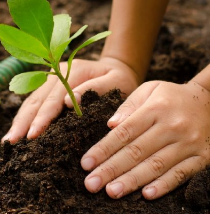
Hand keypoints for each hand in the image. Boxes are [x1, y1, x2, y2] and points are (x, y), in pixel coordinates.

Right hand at [2, 57, 138, 142]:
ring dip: (20, 120)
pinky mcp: (49, 86)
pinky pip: (34, 101)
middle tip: (10, 142)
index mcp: (73, 71)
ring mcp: (51, 78)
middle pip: (36, 99)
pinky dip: (25, 116)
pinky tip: (18, 129)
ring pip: (31, 100)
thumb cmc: (119, 78)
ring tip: (8, 139)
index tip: (32, 135)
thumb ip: (96, 88)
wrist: (115, 68)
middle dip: (23, 121)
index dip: (42, 117)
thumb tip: (69, 102)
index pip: (54, 98)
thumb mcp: (116, 81)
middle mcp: (57, 73)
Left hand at [81, 80, 209, 199]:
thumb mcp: (149, 89)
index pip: (124, 132)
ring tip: (111, 192)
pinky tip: (146, 194)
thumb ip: (129, 105)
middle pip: (136, 151)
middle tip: (91, 183)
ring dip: (132, 181)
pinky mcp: (202, 157)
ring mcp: (188, 143)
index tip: (86, 163)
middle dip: (111, 169)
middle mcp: (171, 127)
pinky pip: (181, 174)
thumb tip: (110, 125)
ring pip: (156, 165)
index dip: (103, 149)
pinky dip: (164, 185)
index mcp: (154, 109)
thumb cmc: (171, 96)